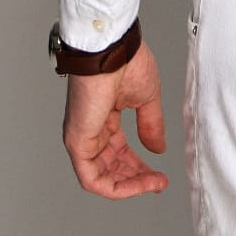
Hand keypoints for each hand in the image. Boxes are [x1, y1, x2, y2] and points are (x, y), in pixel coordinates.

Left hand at [61, 39, 168, 198]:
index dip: (140, 166)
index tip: (159, 175)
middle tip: (158, 182)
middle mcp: (91, 129)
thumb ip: (150, 125)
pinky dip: (115, 187)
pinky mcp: (77, 143)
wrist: (111, 48)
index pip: (120, 151)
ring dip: (130, 185)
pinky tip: (136, 184)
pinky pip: (92, 178)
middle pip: (111, 167)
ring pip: (102, 178)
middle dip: (137, 178)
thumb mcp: (146, 98)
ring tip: (153, 184)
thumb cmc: (125, 60)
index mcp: (105, 117)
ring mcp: (82, 137)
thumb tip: (158, 149)